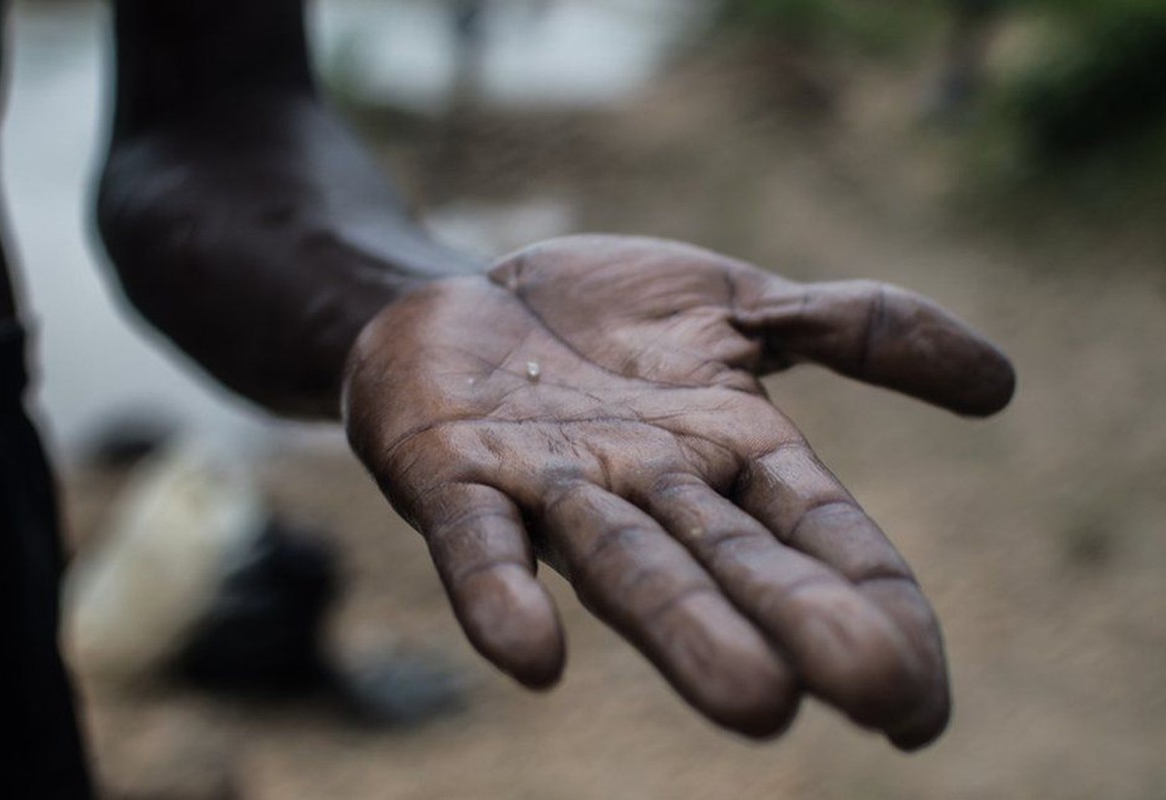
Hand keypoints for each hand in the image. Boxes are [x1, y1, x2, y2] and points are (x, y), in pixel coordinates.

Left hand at [343, 235, 1013, 748]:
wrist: (462, 298)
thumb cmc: (605, 320)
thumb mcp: (743, 305)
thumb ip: (858, 330)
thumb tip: (1005, 385)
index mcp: (728, 453)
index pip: (820, 536)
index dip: (874, 603)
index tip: (922, 700)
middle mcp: (652, 488)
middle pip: (734, 562)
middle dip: (797, 621)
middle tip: (874, 693)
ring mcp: (552, 487)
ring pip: (625, 566)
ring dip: (684, 631)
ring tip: (754, 703)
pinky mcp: (455, 474)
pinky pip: (478, 540)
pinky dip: (501, 594)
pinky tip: (533, 657)